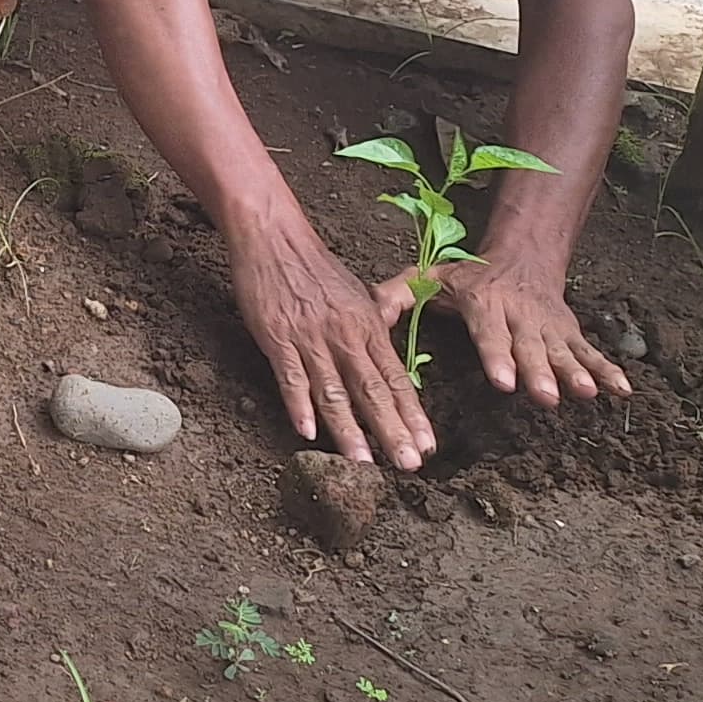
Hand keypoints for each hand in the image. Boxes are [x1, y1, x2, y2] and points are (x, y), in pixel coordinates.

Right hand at [229, 209, 434, 470]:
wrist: (274, 237)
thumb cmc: (314, 265)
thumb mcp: (354, 293)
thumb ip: (370, 325)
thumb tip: (384, 349)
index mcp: (367, 326)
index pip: (396, 377)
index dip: (412, 413)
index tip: (428, 445)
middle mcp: (345, 336)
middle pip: (372, 390)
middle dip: (392, 431)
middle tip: (409, 465)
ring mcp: (311, 338)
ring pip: (334, 391)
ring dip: (349, 430)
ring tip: (363, 463)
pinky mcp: (277, 337)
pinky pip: (290, 377)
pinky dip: (299, 405)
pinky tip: (308, 432)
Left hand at [398, 256, 631, 412]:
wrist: (522, 254)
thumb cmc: (468, 275)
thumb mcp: (430, 275)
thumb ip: (397, 294)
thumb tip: (368, 313)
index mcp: (484, 303)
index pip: (489, 333)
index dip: (497, 356)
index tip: (504, 382)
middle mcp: (519, 315)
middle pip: (529, 347)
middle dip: (538, 372)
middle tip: (546, 397)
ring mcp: (548, 326)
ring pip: (562, 352)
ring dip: (575, 373)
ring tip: (588, 393)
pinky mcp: (569, 334)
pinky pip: (589, 352)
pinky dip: (607, 370)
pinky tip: (622, 391)